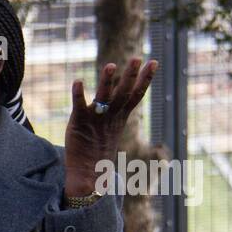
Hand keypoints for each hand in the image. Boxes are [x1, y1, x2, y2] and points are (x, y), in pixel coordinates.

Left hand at [64, 58, 157, 199]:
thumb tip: (121, 101)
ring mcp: (95, 119)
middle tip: (137, 58)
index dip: (146, 79)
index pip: (136, 95)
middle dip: (130, 75)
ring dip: (107, 81)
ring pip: (104, 97)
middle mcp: (110, 116)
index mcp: (120, 116)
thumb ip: (115, 112)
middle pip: (123, 93)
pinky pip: (79, 106)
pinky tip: (77, 81)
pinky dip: (78, 94)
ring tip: (111, 65)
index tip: (154, 62)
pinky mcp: (78, 122)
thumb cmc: (99, 150)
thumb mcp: (111, 128)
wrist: (88, 173)